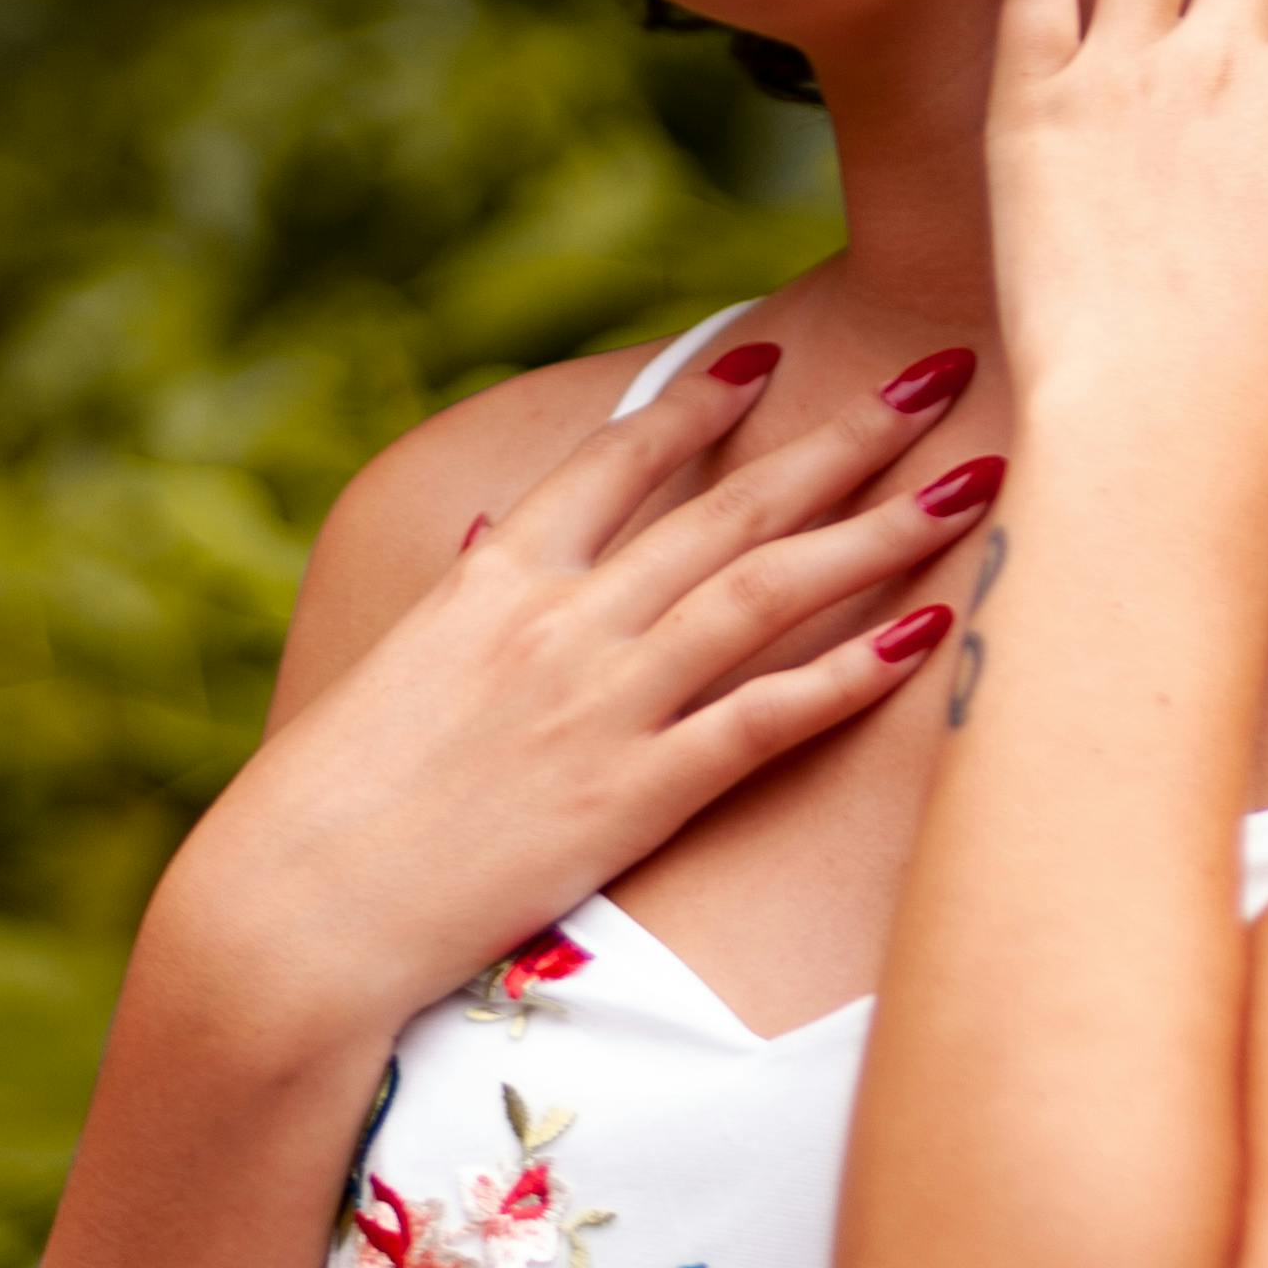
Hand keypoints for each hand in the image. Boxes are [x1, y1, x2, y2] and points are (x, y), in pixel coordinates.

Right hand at [160, 348, 993, 1053]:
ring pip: (767, 589)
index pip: (617, 460)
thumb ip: (460, 597)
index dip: (702, 404)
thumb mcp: (394, 671)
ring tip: (973, 477)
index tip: (773, 359)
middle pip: (729, 506)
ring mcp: (602, 702)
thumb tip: (486, 532)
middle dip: (844, 437)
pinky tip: (927, 635)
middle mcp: (562, 620)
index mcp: (495, 581)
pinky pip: (762, 718)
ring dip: (880, 528)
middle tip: (936, 376)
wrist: (294, 908)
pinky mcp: (632, 794)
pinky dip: (849, 673)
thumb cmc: (329, 803)